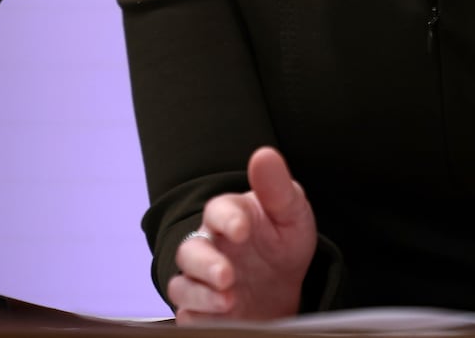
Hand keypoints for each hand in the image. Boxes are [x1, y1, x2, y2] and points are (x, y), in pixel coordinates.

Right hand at [168, 147, 316, 322]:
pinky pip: (188, 316)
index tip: (242, 229)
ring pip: (182, 286)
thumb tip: (265, 154)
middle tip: (228, 275)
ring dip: (201, 295)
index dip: (226, 219)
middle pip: (190, 251)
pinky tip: (221, 319)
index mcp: (230, 216)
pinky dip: (200, 318)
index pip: (218, 211)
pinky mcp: (200, 310)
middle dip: (206, 264)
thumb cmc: (282, 241)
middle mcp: (210, 246)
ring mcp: (202, 280)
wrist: (282, 287)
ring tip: (229, 301)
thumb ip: (277, 187)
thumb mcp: (291, 214)